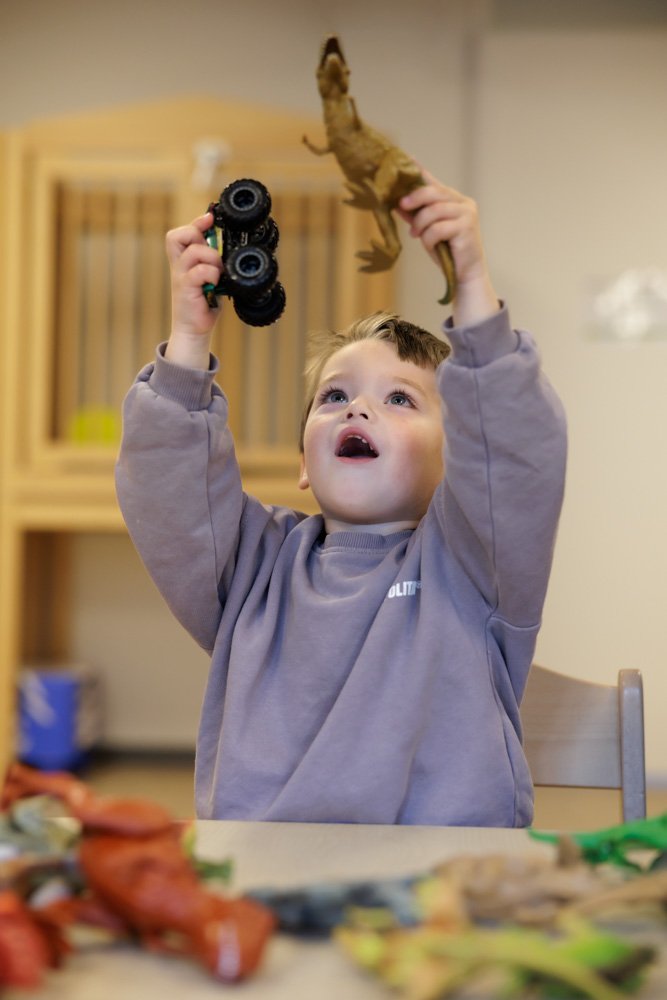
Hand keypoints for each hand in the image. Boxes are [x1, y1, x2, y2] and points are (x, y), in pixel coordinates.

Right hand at [165, 212, 222, 367]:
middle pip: (176, 236)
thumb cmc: (202, 304)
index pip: (181, 234)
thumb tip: (224, 247)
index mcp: (183, 262)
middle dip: (197, 236)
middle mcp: (179, 267)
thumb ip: (211, 263)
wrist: (194, 330)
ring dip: (211, 258)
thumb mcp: (208, 278)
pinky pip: (199, 271)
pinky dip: (211, 274)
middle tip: (211, 251)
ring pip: (194, 251)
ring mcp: (181, 277)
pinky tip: (215, 284)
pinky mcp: (185, 290)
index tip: (211, 219)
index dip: (195, 223)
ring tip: (217, 273)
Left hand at [398, 171, 499, 325]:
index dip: (420, 171)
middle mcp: (463, 202)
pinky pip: (438, 228)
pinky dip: (429, 238)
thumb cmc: (447, 253)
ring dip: (420, 224)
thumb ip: (416, 217)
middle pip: (434, 192)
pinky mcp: (467, 227)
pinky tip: (431, 245)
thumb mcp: (427, 232)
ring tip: (416, 235)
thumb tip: (397, 204)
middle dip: (414, 198)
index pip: (434, 182)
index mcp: (453, 200)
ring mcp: (467, 213)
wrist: (464, 274)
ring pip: (434, 210)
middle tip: (401, 206)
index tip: (406, 158)